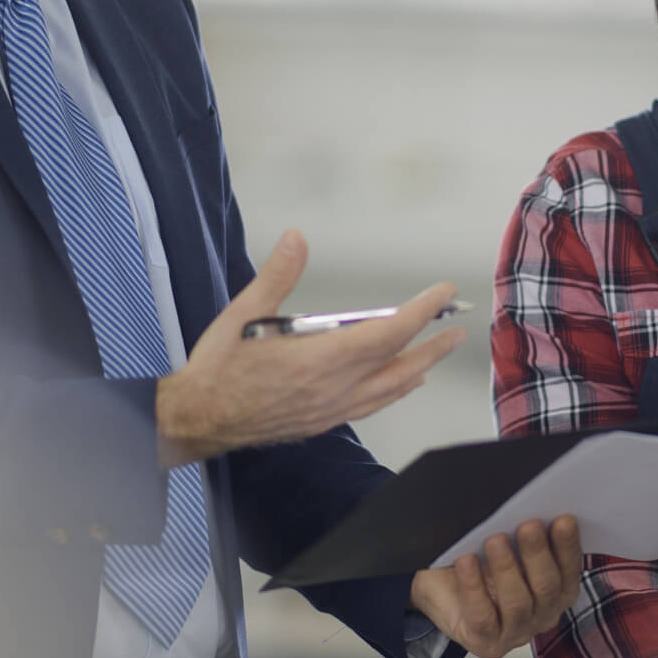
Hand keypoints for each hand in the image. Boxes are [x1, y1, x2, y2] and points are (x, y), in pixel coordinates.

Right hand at [157, 229, 465, 463]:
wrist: (199, 418)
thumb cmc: (220, 366)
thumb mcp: (244, 313)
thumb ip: (277, 275)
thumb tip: (297, 237)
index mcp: (322, 358)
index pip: (388, 333)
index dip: (421, 312)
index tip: (442, 293)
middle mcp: (336, 387)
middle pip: (400, 363)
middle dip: (432, 344)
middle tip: (457, 328)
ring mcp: (332, 408)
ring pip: (390, 389)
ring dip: (419, 369)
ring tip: (436, 356)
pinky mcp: (323, 421)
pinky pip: (372, 406)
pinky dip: (394, 392)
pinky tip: (400, 386)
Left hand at [408, 516, 582, 657]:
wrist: (440, 590)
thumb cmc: (479, 563)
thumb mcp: (504, 543)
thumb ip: (522, 532)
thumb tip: (531, 504)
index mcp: (557, 591)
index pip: (570, 571)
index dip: (568, 545)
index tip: (563, 519)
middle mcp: (543, 615)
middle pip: (547, 587)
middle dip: (538, 554)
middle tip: (528, 525)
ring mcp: (516, 633)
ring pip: (518, 603)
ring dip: (507, 569)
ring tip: (495, 540)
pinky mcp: (487, 642)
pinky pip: (483, 616)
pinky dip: (473, 587)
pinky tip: (466, 562)